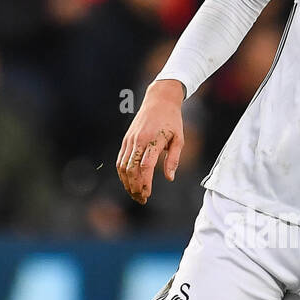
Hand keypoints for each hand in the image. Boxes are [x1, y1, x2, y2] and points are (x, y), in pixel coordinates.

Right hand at [117, 79, 184, 204]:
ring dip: (127, 183)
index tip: (148, 194)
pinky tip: (128, 182)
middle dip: (135, 187)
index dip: (145, 183)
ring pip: (123, 166)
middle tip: (142, 199)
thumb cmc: (172, 121)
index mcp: (153, 140)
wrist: (159, 100)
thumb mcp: (179, 139)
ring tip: (135, 194)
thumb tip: (169, 178)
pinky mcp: (126, 140)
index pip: (145, 166)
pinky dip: (122, 174)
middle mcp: (138, 141)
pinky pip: (120, 160)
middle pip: (131, 169)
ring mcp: (130, 140)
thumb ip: (173, 159)